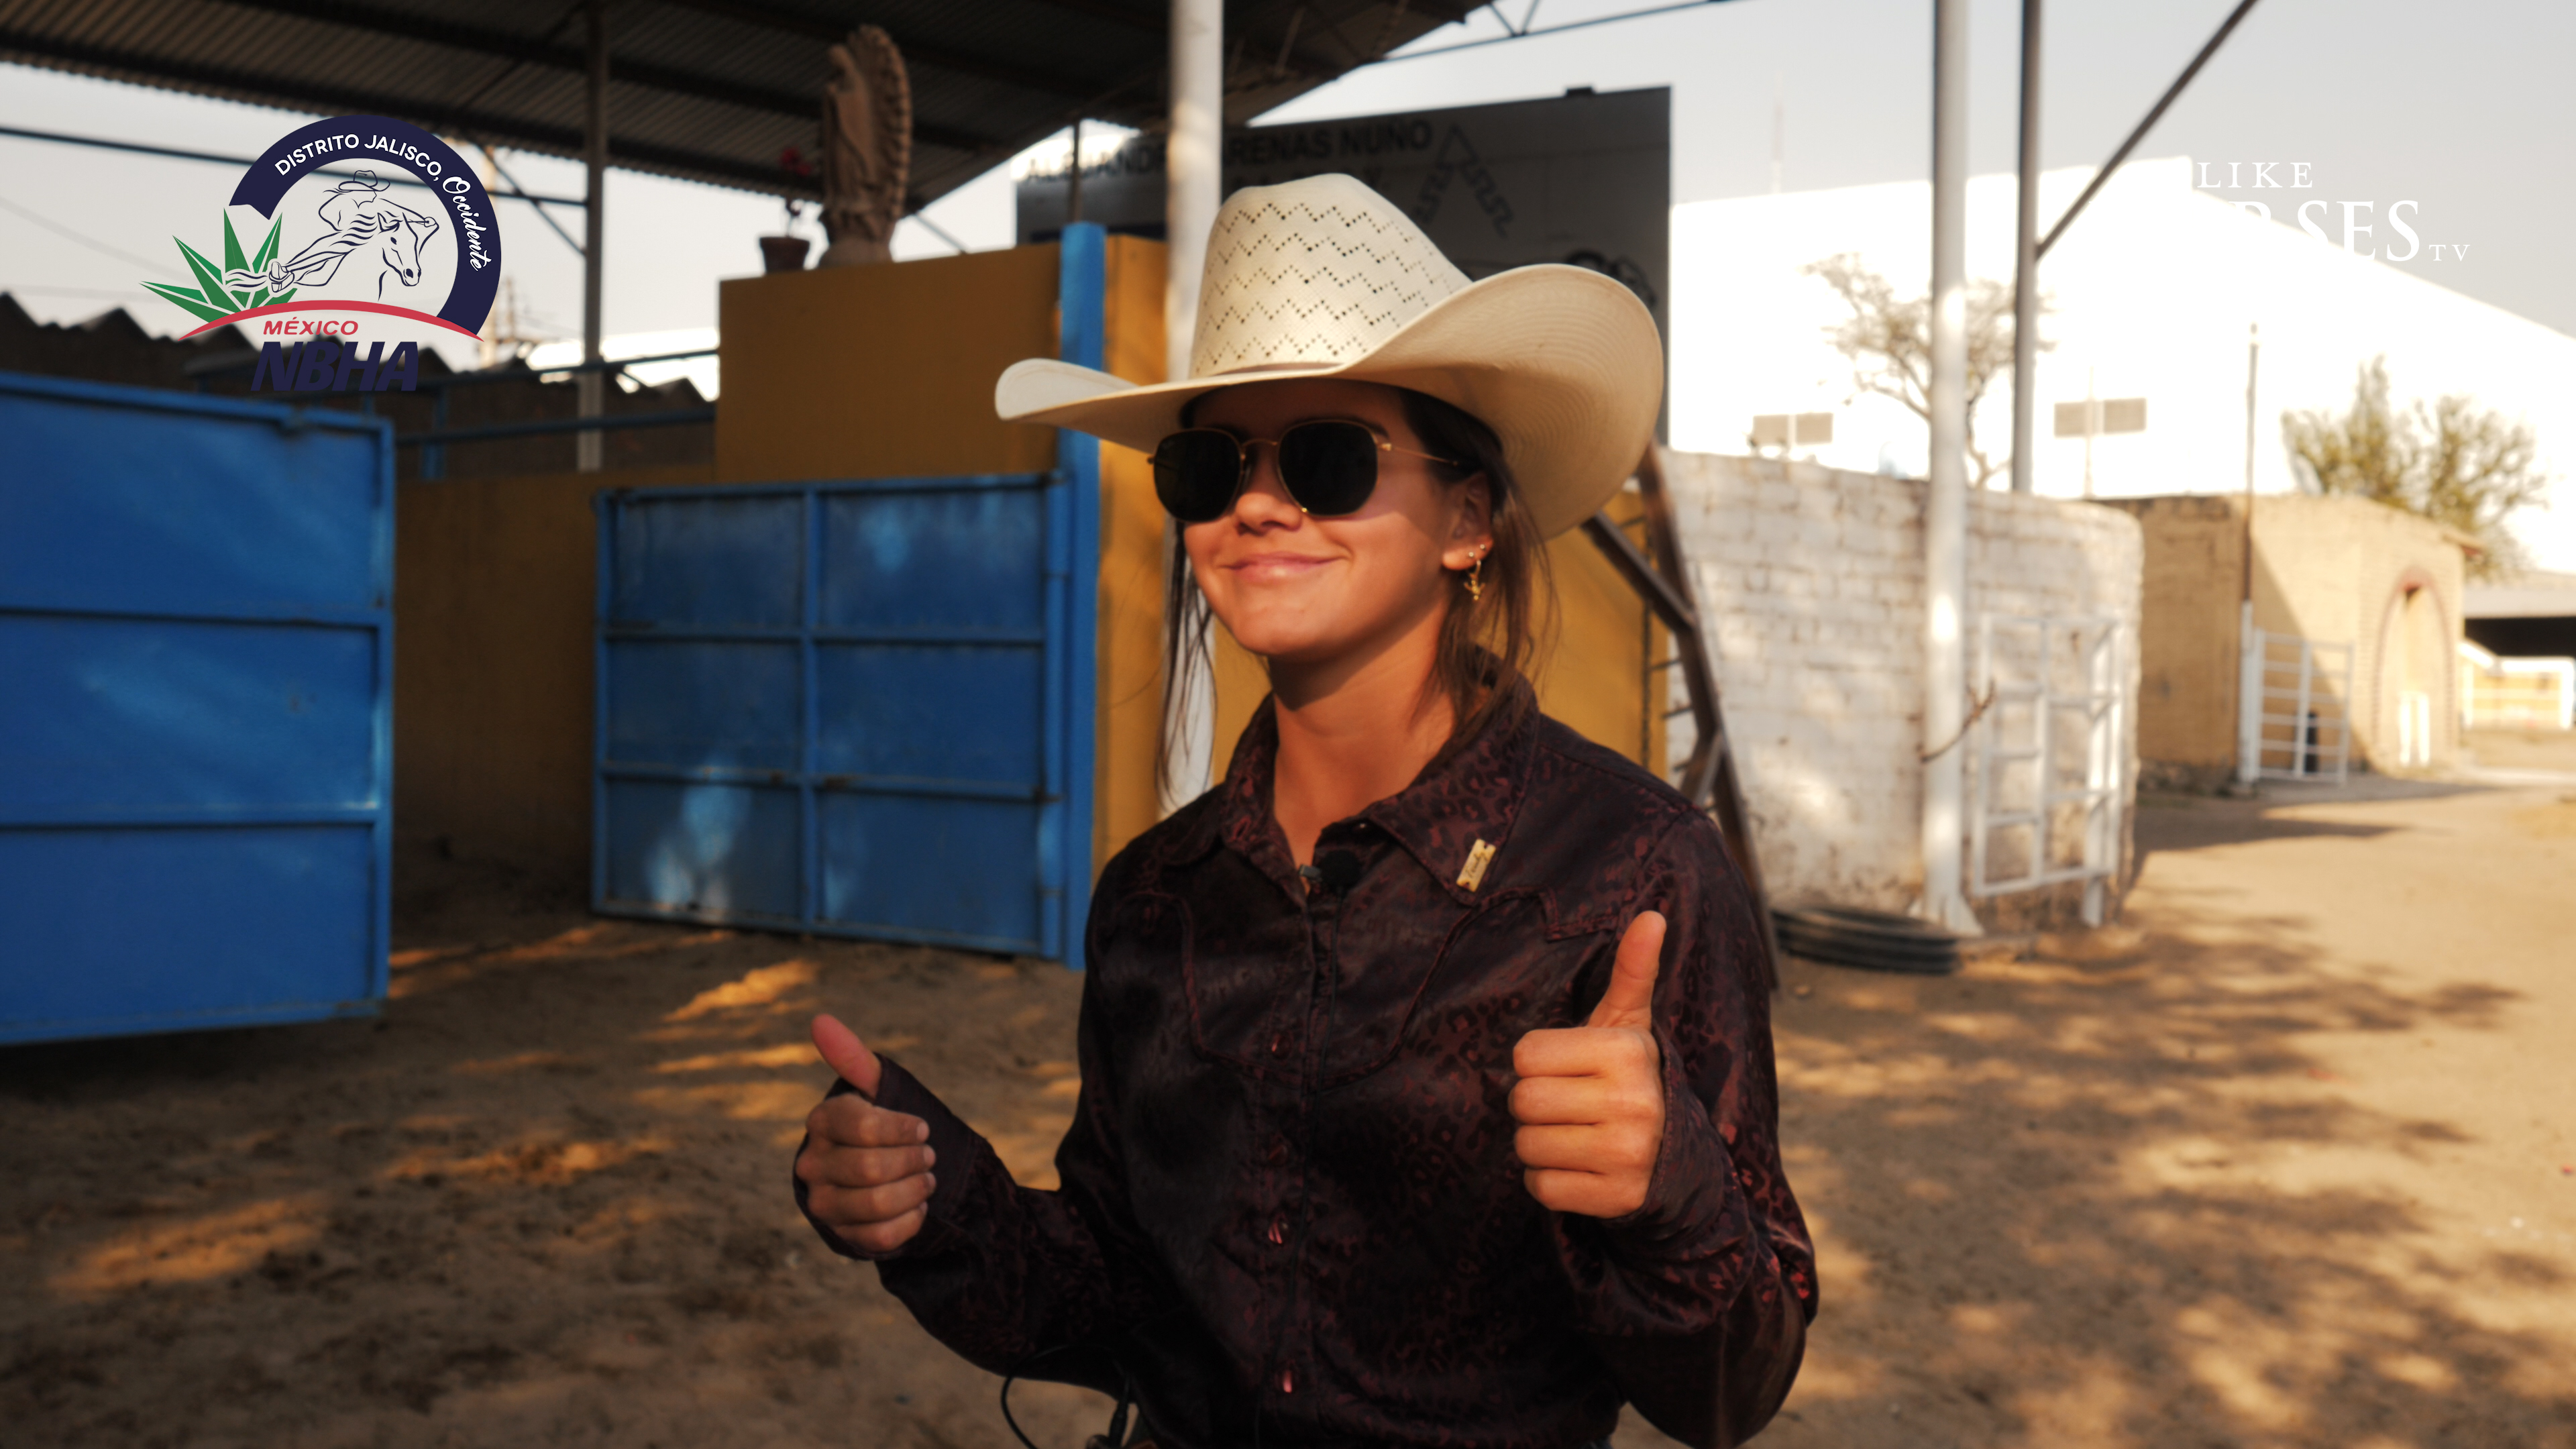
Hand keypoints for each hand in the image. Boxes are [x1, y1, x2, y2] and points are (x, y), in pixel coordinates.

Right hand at [795, 1014, 936, 1252]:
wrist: (893, 1177)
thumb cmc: (887, 1125)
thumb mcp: (878, 1090)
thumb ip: (853, 1057)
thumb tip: (820, 1020)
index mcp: (822, 1122)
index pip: (861, 1126)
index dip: (901, 1129)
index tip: (922, 1129)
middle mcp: (812, 1163)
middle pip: (870, 1169)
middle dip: (912, 1162)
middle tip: (929, 1157)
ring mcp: (823, 1203)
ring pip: (875, 1203)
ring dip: (914, 1191)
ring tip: (926, 1180)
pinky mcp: (842, 1235)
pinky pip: (880, 1236)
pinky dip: (910, 1222)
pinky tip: (917, 1207)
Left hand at [1509, 912, 1668, 1218]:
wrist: (1673, 1159)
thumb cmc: (1630, 1079)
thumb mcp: (1628, 1025)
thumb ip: (1631, 971)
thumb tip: (1651, 915)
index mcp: (1628, 1051)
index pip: (1526, 1053)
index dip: (1539, 1062)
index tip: (1571, 1069)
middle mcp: (1633, 1103)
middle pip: (1522, 1100)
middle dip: (1535, 1104)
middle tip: (1567, 1105)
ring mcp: (1628, 1156)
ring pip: (1527, 1146)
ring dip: (1539, 1144)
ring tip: (1574, 1135)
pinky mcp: (1617, 1200)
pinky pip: (1542, 1187)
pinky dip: (1549, 1181)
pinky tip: (1580, 1168)